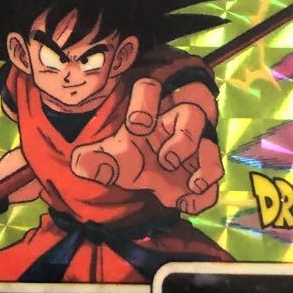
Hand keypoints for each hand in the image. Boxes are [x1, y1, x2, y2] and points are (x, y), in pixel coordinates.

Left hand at [70, 77, 223, 213]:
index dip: (146, 103)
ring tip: (192, 183)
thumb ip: (94, 159)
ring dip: (205, 164)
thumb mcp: (112, 159)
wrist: (151, 180)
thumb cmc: (133, 157)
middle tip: (167, 159)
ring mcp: (197, 145)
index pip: (151, 90)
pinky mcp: (205, 170)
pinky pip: (214, 175)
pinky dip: (205, 191)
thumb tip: (77, 163)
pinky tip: (188, 202)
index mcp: (151, 109)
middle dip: (184, 137)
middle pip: (193, 111)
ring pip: (210, 142)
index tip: (137, 127)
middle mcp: (178, 121)